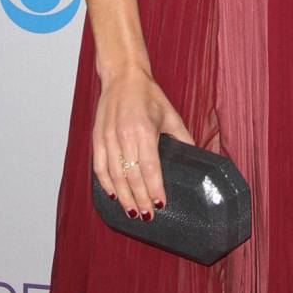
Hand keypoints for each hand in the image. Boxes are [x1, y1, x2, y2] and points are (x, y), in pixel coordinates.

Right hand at [93, 66, 193, 218]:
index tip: (160, 205)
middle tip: (147, 217)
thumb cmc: (148, 94)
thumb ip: (182, 136)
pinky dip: (105, 184)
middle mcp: (124, 135)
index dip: (154, 188)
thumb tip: (195, 154)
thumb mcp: (170, 113)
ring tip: (132, 212)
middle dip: (140, 199)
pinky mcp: (97, 137)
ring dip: (124, 197)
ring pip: (115, 176)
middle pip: (132, 176)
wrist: (123, 76)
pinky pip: (100, 167)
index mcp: (144, 129)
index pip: (150, 167)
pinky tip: (114, 195)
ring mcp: (108, 137)